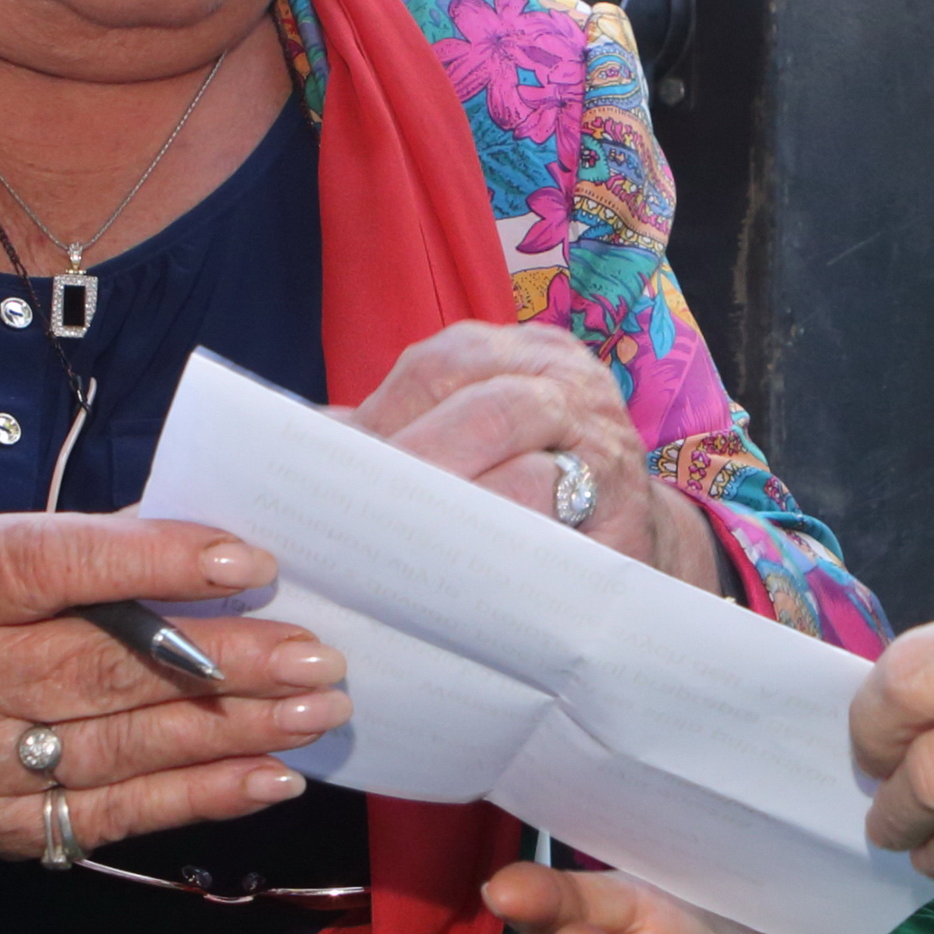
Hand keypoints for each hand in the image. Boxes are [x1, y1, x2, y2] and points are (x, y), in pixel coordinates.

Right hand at [0, 513, 347, 863]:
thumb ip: (78, 554)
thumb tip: (209, 551)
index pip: (47, 567)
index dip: (150, 563)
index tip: (248, 562)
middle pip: (100, 670)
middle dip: (225, 664)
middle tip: (318, 654)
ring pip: (121, 749)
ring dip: (232, 732)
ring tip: (315, 710)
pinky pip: (116, 814)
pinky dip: (202, 796)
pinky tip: (271, 776)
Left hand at [348, 319, 720, 589]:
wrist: (635, 543)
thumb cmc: (533, 488)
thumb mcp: (475, 439)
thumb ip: (400, 435)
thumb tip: (298, 444)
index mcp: (518, 355)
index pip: (439, 367)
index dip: (381, 415)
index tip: (325, 469)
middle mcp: (565, 385)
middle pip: (483, 407)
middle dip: (412, 460)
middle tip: (351, 512)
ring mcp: (604, 447)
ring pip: (527, 466)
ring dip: (454, 506)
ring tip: (394, 544)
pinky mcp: (627, 516)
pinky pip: (561, 527)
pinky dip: (506, 550)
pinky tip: (459, 577)